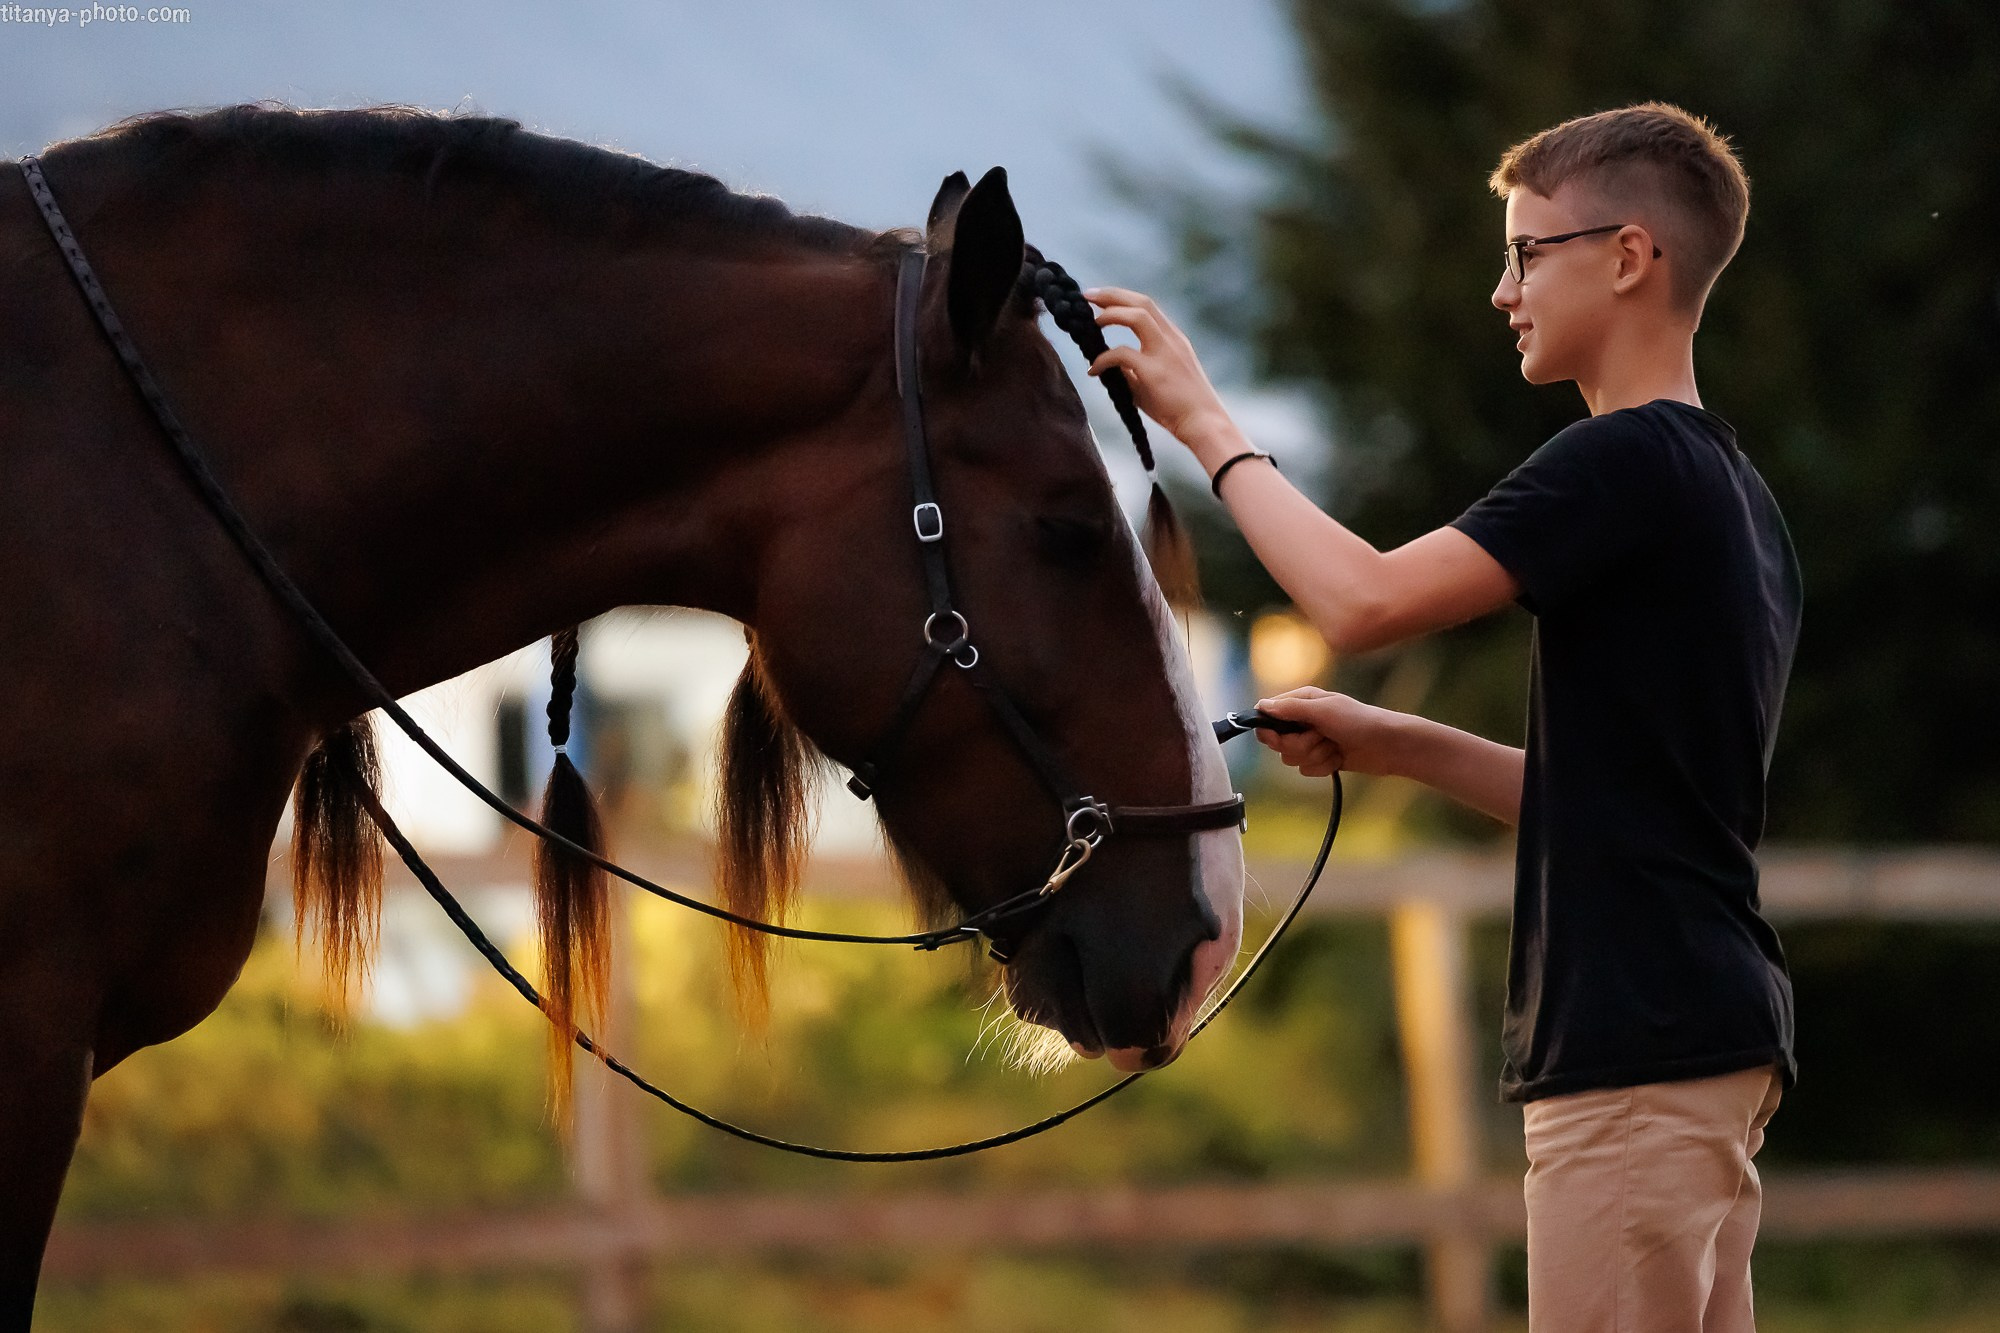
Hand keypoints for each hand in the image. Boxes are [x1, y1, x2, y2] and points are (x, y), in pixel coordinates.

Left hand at [1082, 286, 1235, 456]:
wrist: (1204, 424)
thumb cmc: (1180, 408)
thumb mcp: (1156, 380)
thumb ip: (1134, 368)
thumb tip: (1108, 366)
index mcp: (1174, 339)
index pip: (1147, 307)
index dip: (1121, 298)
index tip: (1100, 299)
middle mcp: (1171, 339)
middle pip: (1142, 302)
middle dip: (1112, 294)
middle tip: (1086, 295)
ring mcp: (1165, 353)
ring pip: (1137, 316)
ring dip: (1110, 314)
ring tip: (1090, 323)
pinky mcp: (1155, 372)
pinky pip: (1122, 354)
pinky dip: (1103, 358)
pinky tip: (1093, 370)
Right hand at [1253, 687, 1405, 778]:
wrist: (1389, 745)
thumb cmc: (1359, 721)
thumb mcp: (1323, 710)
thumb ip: (1291, 709)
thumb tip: (1261, 706)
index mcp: (1302, 702)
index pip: (1269, 716)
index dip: (1270, 730)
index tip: (1278, 737)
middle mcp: (1304, 721)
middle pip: (1278, 742)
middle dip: (1299, 745)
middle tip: (1320, 738)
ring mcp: (1312, 741)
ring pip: (1291, 758)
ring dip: (1315, 756)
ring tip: (1334, 747)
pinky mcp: (1321, 759)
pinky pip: (1307, 770)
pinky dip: (1324, 766)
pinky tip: (1339, 758)